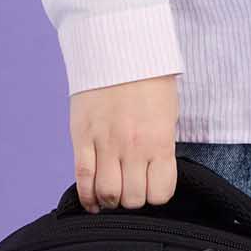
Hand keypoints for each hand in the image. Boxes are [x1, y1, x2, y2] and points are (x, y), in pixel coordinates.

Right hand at [69, 74, 180, 211]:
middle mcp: (133, 148)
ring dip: (110, 200)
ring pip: (107, 193)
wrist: (119, 50)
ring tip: (110, 194)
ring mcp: (105, 143)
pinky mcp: (82, 137)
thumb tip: (152, 174)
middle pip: (132, 198)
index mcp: (159, 142)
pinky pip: (82, 178)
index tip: (150, 189)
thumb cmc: (149, 81)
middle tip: (129, 190)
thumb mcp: (168, 115)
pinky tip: (91, 200)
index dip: (155, 196)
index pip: (160, 193)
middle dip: (131, 200)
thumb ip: (161, 147)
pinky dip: (87, 196)